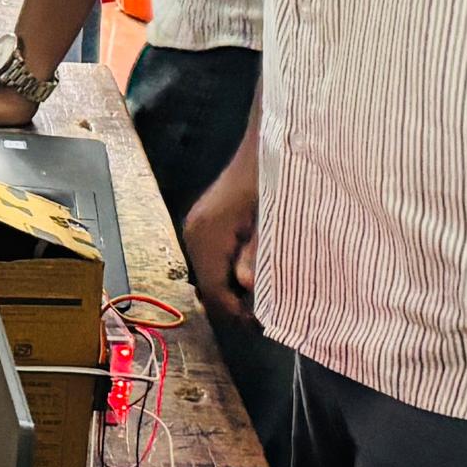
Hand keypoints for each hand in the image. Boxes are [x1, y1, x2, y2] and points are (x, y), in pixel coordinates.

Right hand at [182, 146, 258, 316]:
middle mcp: (194, 234)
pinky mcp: (204, 223)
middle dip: (234, 303)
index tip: (262, 324)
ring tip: (263, 297)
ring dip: (233, 288)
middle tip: (266, 316)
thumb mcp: (272, 221)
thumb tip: (246, 290)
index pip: (213, 290)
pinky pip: (212, 259)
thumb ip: (258, 256)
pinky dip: (229, 271)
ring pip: (210, 274)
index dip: (235, 312)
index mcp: (207, 235)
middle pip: (208, 285)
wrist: (268, 143)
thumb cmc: (273, 177)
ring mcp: (196, 228)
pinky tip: (252, 273)